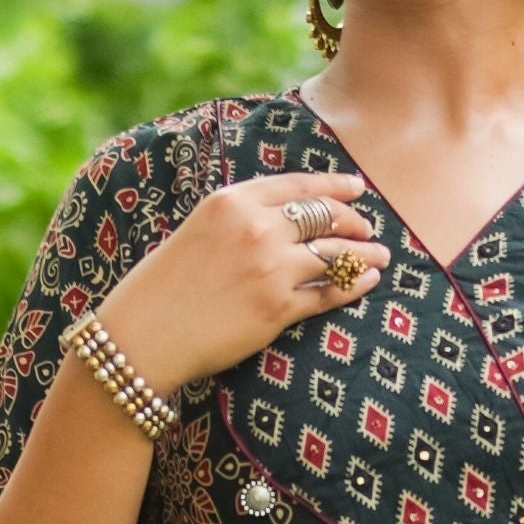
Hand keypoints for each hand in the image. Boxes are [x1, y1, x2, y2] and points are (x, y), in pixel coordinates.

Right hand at [93, 172, 391, 394]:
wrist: (142, 336)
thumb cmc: (160, 288)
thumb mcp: (196, 231)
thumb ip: (237, 218)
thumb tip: (281, 218)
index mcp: (232, 201)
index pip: (298, 186)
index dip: (335, 186)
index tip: (357, 188)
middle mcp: (256, 227)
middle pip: (324, 216)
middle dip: (353, 221)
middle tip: (367, 228)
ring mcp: (271, 267)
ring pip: (335, 253)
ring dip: (364, 254)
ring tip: (380, 257)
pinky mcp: (279, 307)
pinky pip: (329, 292)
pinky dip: (353, 286)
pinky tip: (365, 283)